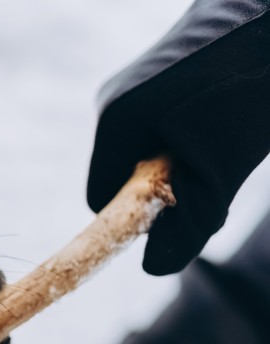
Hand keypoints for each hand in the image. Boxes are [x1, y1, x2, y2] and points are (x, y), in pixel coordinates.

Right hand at [87, 2, 269, 274]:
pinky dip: (186, 131)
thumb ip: (185, 228)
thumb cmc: (247, 89)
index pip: (100, 200)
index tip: (177, 211)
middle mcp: (111, 102)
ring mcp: (131, 83)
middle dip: (161, 185)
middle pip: (121, 173)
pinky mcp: (154, 72)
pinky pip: (156, 122)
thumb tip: (154, 267)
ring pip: (142, 148)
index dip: (136, 216)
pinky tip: (223, 113)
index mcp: (115, 124)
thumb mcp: (219, 173)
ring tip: (223, 134)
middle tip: (212, 169)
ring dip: (178, 156)